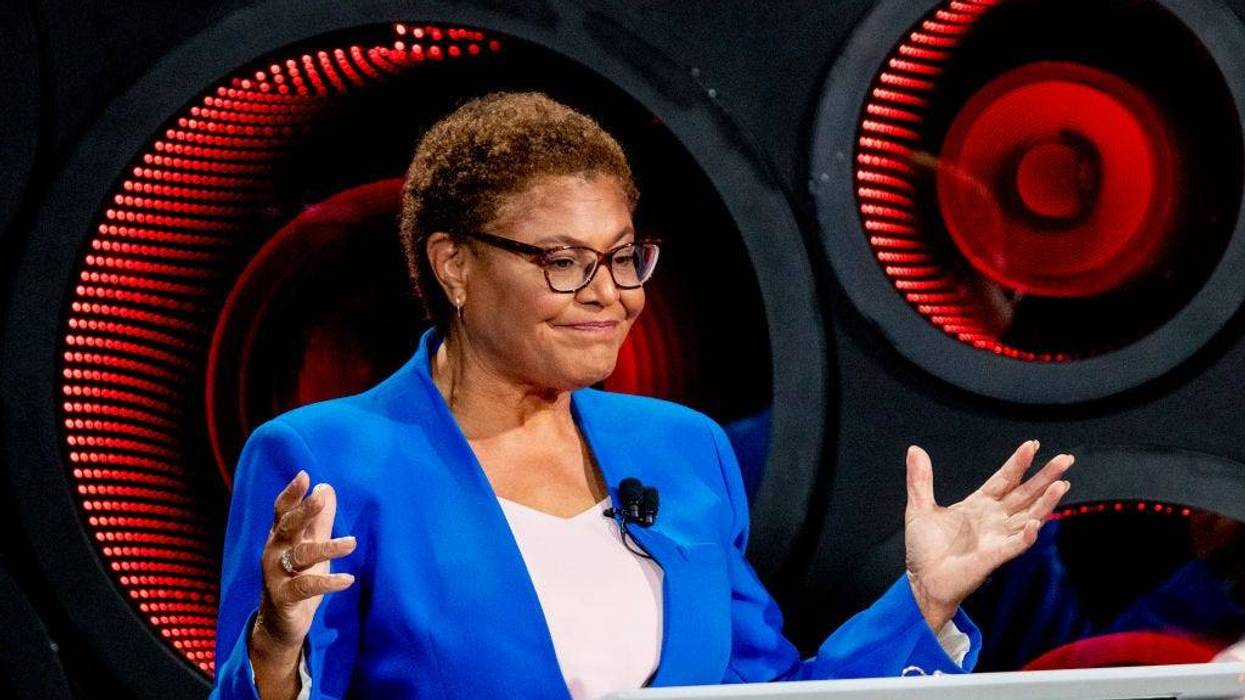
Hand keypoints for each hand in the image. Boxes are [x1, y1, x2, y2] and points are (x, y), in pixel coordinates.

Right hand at [252, 470, 357, 656]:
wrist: (280, 624)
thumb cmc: (298, 578)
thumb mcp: (311, 546)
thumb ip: (319, 520)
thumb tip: (326, 486)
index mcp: (281, 537)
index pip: (283, 511)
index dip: (292, 493)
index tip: (304, 475)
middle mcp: (275, 552)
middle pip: (288, 527)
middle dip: (303, 512)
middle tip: (320, 497)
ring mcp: (276, 575)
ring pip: (301, 556)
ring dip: (327, 547)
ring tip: (352, 542)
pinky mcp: (284, 597)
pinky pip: (306, 587)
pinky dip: (328, 582)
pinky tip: (348, 579)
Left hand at [904, 440, 1072, 630]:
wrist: (922, 581)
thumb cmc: (924, 548)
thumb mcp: (919, 508)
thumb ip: (920, 480)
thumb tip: (914, 449)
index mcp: (978, 504)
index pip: (1004, 479)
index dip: (1018, 463)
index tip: (1032, 445)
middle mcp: (993, 518)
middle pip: (1025, 493)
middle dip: (1045, 477)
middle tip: (1065, 459)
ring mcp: (997, 537)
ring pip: (1028, 516)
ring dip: (1045, 502)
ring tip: (1061, 484)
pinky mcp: (994, 557)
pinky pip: (1016, 545)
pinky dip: (1027, 535)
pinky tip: (1037, 523)